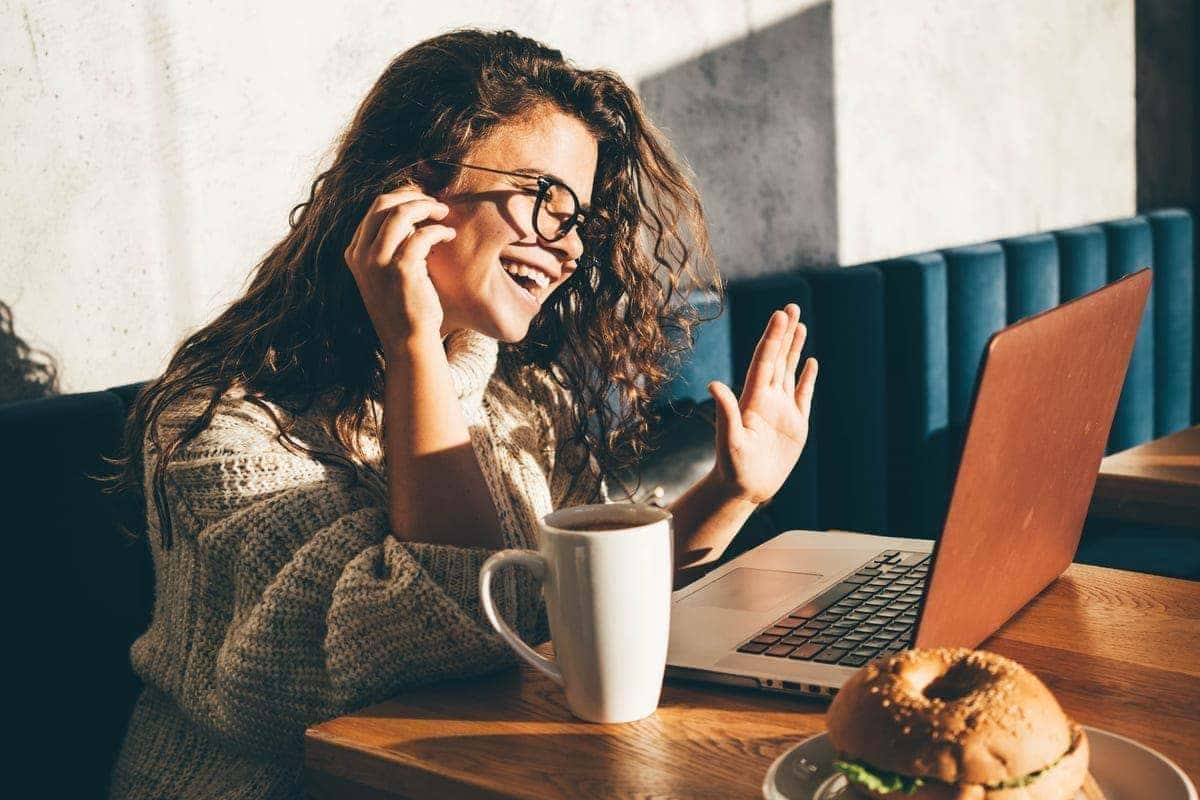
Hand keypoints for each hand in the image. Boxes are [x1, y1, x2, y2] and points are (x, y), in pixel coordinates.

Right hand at [343, 188, 455, 349]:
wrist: (408, 341)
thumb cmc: (403, 307)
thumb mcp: (384, 274)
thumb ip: (388, 246)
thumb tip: (410, 214)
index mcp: (354, 253)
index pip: (374, 209)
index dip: (401, 198)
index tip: (421, 202)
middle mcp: (361, 255)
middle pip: (383, 203)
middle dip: (412, 196)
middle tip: (434, 203)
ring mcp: (378, 262)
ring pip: (401, 213)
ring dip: (426, 207)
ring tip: (443, 213)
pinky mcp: (401, 269)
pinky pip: (422, 235)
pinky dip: (439, 230)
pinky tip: (449, 235)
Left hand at [707, 304, 817, 503]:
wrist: (744, 489)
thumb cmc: (733, 468)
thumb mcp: (729, 440)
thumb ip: (726, 413)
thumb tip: (713, 385)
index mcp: (753, 399)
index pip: (764, 361)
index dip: (772, 338)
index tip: (780, 315)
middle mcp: (767, 399)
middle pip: (777, 358)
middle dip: (784, 333)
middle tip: (791, 306)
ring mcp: (782, 410)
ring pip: (789, 371)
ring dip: (794, 348)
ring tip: (800, 324)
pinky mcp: (795, 424)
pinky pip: (803, 394)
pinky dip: (807, 378)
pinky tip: (811, 362)